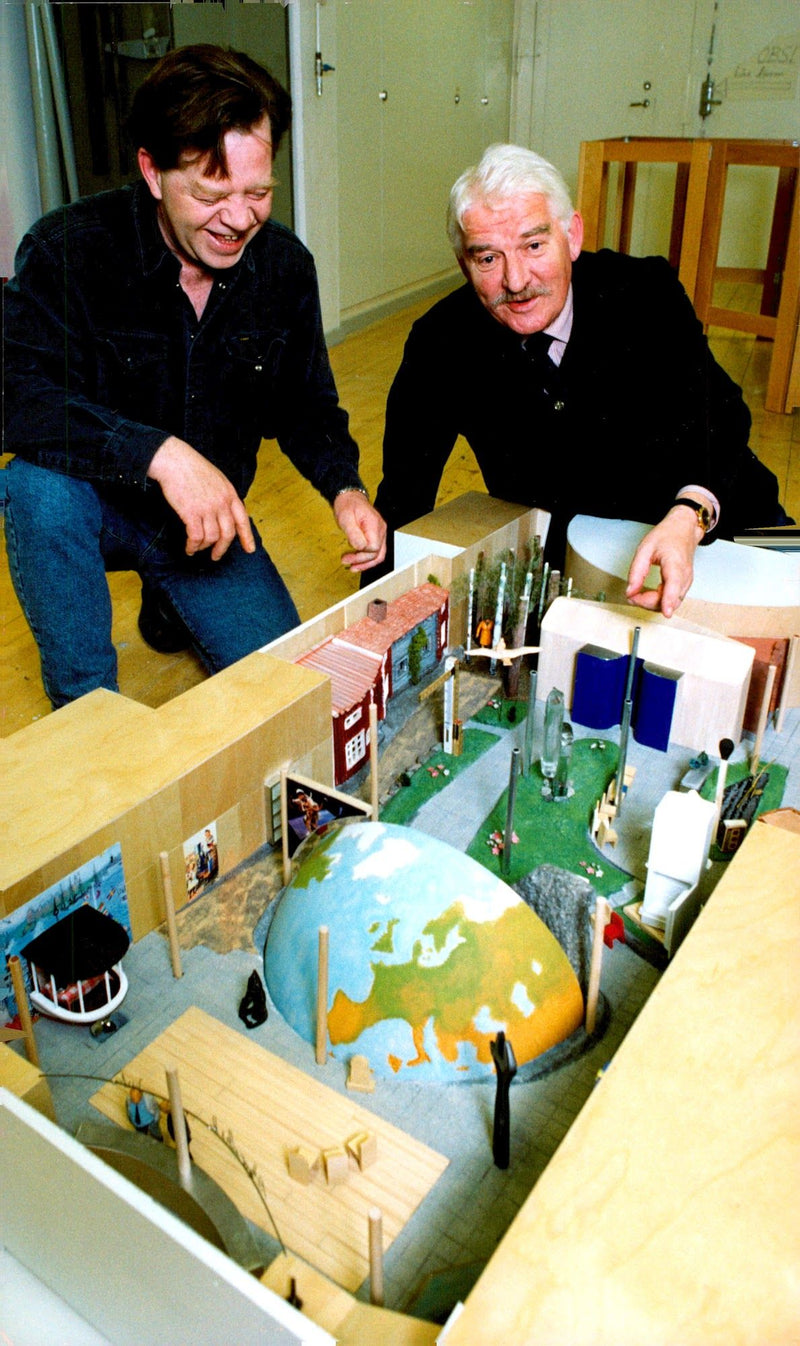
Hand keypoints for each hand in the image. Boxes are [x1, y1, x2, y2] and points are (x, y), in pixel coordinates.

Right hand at [148, 437, 254, 560]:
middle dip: (222, 548)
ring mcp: (207, 509)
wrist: (174, 461)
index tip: (250, 549)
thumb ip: (223, 496)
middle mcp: (221, 503)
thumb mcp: (217, 479)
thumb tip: (224, 514)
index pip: (242, 520)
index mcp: (230, 494)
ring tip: (196, 548)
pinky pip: (196, 537)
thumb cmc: (192, 468)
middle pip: (228, 534)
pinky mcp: (191, 513)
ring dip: (204, 547)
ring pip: (211, 537)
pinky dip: (193, 546)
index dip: (247, 537)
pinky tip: (189, 548)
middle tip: (216, 556)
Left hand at [333, 490, 387, 571]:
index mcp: (375, 525)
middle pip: (378, 554)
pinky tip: (358, 562)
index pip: (373, 548)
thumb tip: (360, 548)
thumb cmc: (347, 505)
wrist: (350, 497)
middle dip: (362, 562)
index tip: (347, 557)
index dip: (361, 556)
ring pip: (379, 555)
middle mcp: (381, 530)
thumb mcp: (346, 518)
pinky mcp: (377, 535)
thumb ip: (353, 533)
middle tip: (348, 564)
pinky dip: (367, 559)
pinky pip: (376, 551)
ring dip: (366, 564)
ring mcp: (380, 533)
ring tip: (353, 568)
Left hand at [625, 506, 704, 617]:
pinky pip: (671, 599)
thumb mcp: (645, 549)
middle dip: (649, 603)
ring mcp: (686, 582)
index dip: (669, 601)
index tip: (666, 613)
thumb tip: (630, 591)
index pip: (674, 586)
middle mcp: (684, 576)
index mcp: (675, 564)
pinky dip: (658, 600)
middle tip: (632, 595)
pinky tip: (647, 594)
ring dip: (652, 603)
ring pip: (670, 604)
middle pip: (670, 601)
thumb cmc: (668, 535)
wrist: (683, 529)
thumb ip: (636, 571)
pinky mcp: (683, 585)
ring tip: (637, 594)